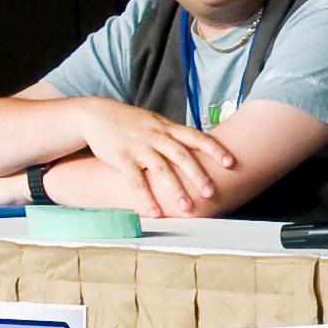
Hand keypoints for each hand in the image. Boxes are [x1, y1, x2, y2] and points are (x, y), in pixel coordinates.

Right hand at [73, 103, 240, 216]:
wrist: (96, 114)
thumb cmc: (131, 122)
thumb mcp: (155, 123)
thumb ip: (175, 135)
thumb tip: (200, 147)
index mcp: (167, 128)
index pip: (196, 137)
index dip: (214, 149)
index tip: (231, 162)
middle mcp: (156, 136)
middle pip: (182, 156)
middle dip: (198, 175)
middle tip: (211, 193)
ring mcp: (138, 146)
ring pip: (161, 169)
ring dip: (175, 190)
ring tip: (187, 208)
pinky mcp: (121, 158)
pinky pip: (135, 180)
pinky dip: (145, 198)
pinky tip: (154, 212)